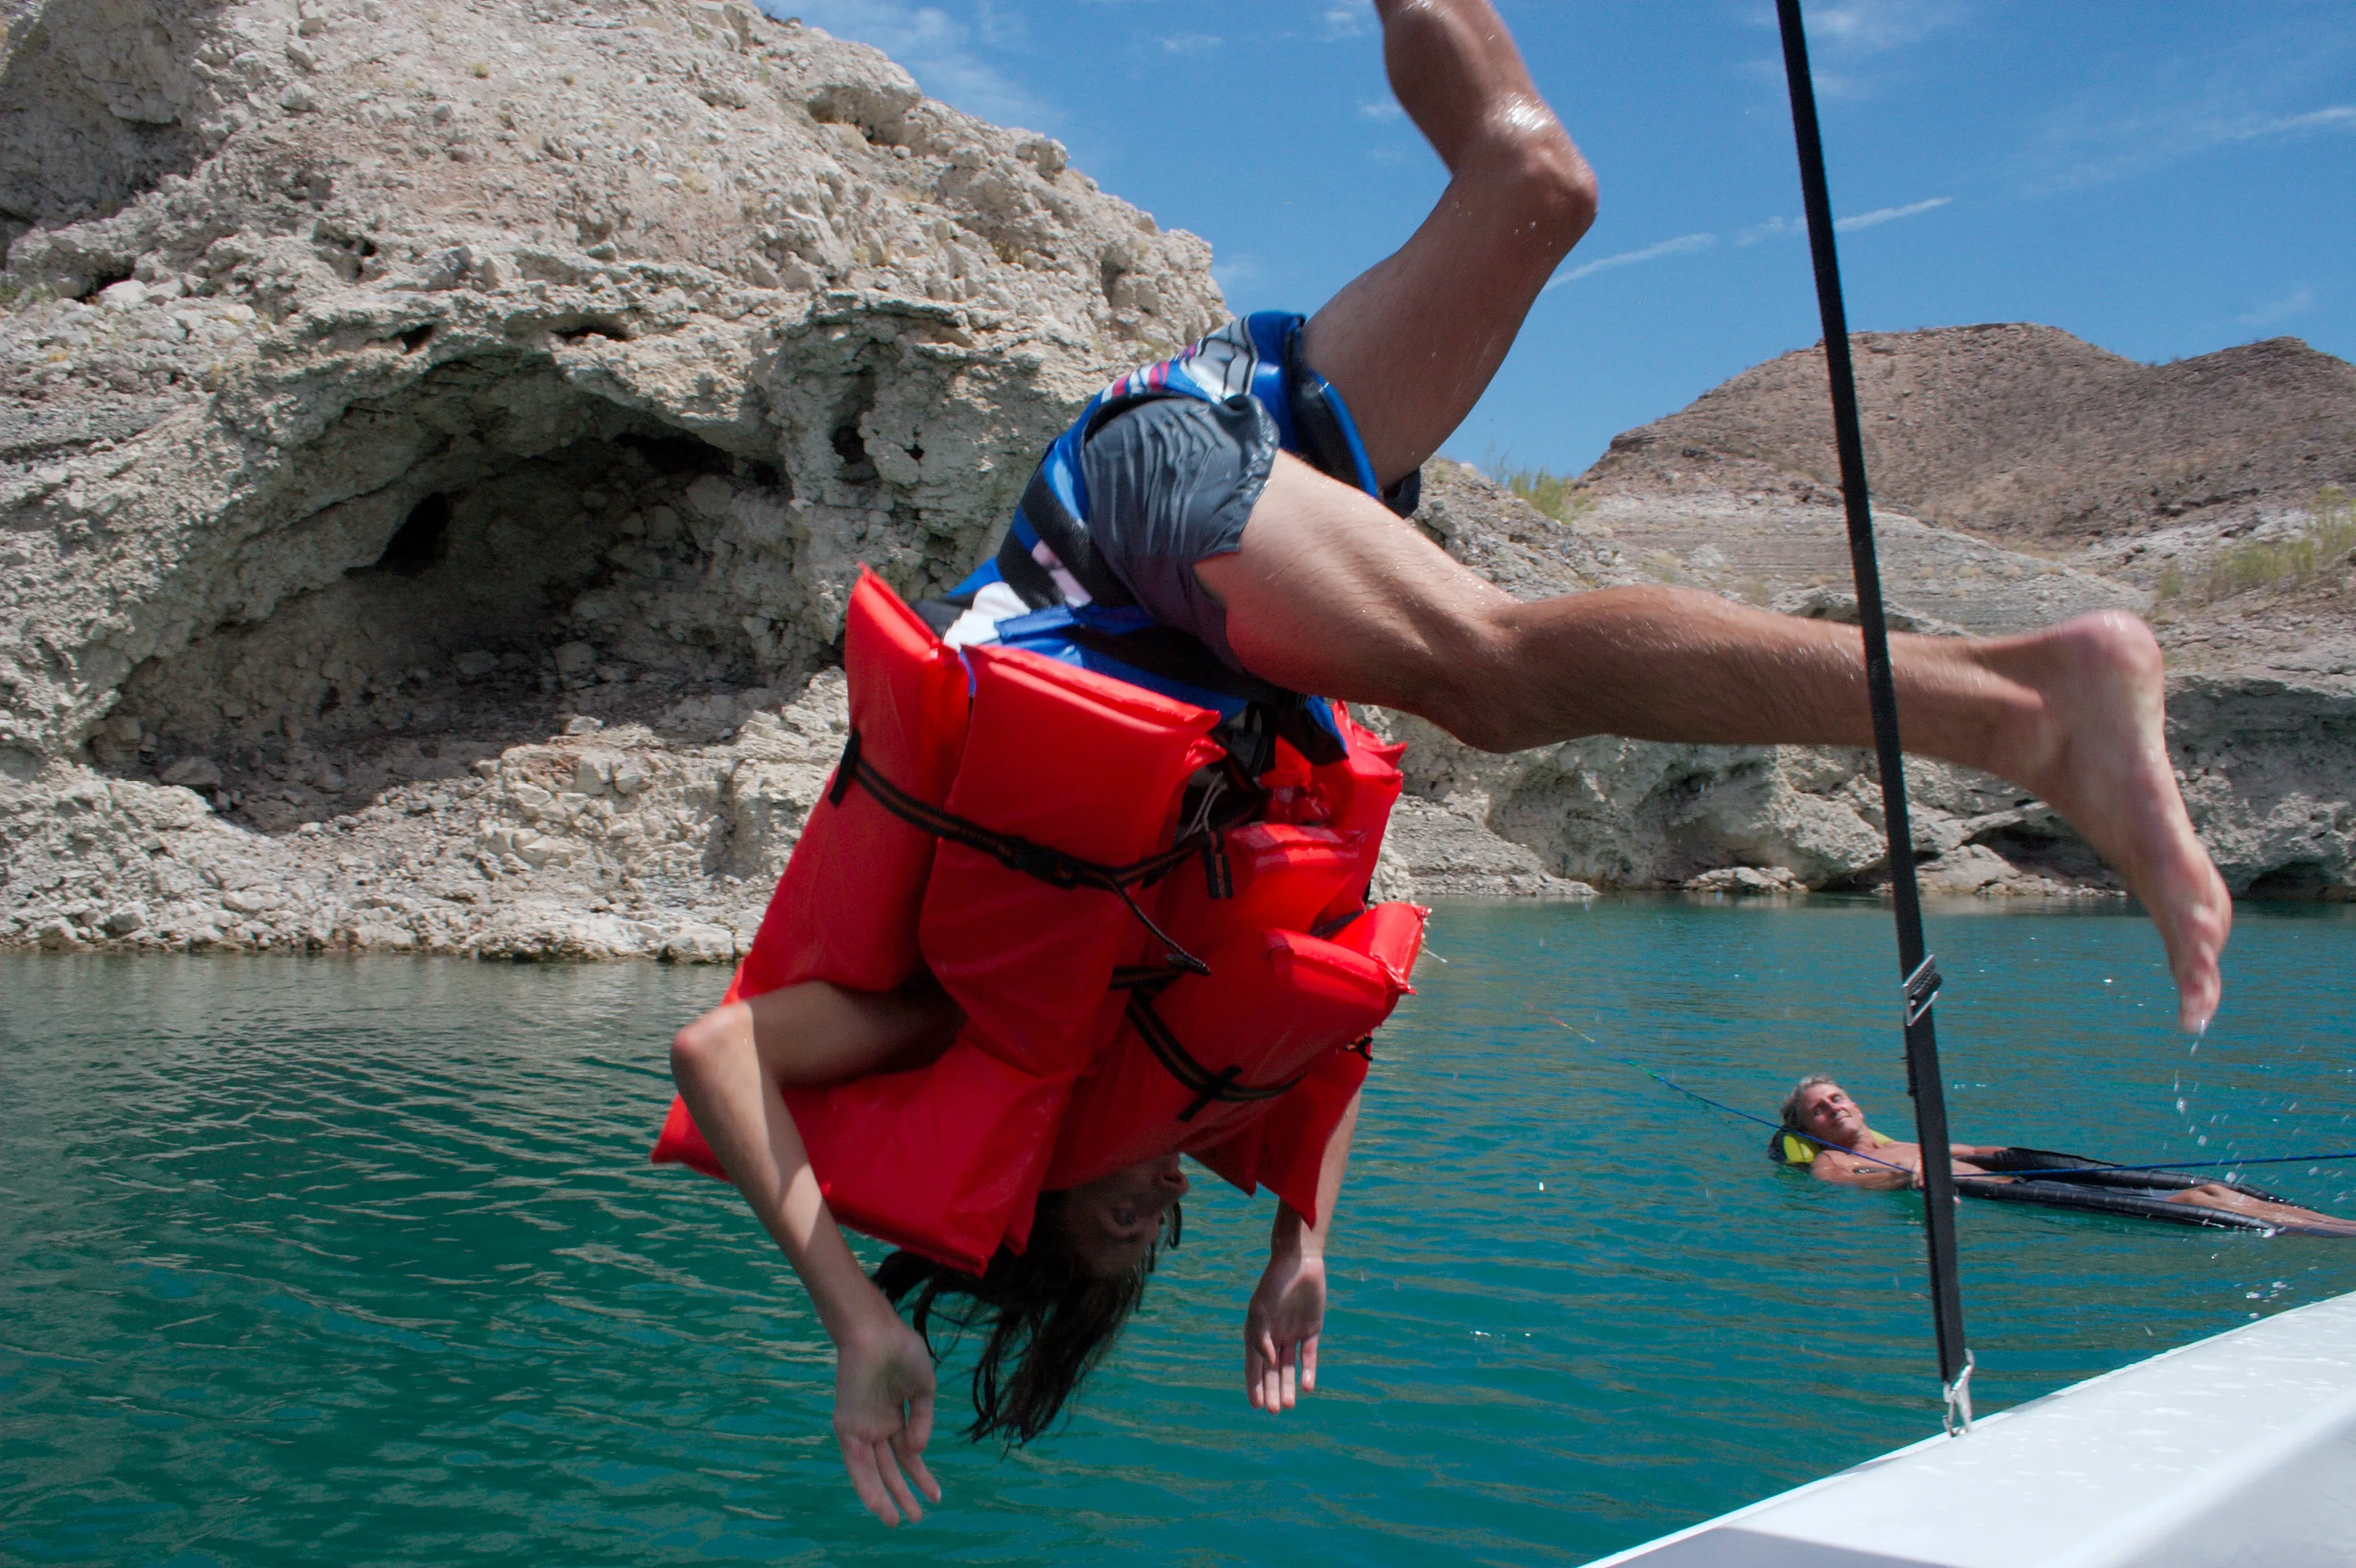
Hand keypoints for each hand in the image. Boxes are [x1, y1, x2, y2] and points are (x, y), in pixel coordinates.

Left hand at [832, 1313, 941, 1525]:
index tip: (936, 1496)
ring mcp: (862, 1427)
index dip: (922, 1475)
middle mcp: (877, 1424)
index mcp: (896, 1414)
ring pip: (873, 1471)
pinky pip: (855, 1462)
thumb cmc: (901, 1351)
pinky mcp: (847, 1426)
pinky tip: (877, 1504)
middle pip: (891, 1467)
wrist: (876, 1333)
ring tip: (897, 1520)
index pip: (908, 1453)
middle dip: (904, 1492)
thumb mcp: (924, 1388)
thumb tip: (917, 1452)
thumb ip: (922, 1421)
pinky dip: (865, 1485)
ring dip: (885, 1496)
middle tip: (917, 1518)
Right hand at [1244, 1247, 1326, 1410]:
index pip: (1254, 1365)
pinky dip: (1308, 1370)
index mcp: (1257, 1332)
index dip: (1254, 1385)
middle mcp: (1274, 1336)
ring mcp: (1293, 1333)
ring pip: (1290, 1366)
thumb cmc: (1274, 1283)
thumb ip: (1262, 1337)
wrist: (1299, 1261)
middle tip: (1275, 1411)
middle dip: (1272, 1390)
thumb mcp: (1262, 1310)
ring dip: (1289, 1385)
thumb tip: (1267, 1362)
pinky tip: (1307, 1386)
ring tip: (1288, 1405)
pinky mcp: (1312, 1329)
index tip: (1256, 1406)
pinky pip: (1308, 1354)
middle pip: (1273, 1370)